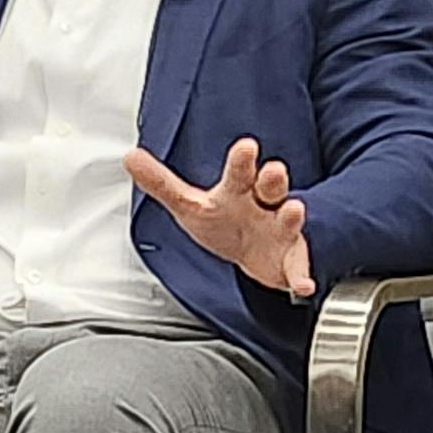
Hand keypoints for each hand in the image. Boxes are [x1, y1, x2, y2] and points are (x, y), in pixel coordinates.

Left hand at [122, 137, 314, 297]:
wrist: (257, 256)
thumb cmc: (225, 223)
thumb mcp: (190, 204)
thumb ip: (162, 183)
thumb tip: (130, 157)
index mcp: (239, 190)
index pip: (240, 171)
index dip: (243, 160)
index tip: (246, 146)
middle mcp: (264, 205)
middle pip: (271, 187)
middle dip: (273, 179)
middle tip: (273, 170)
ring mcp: (280, 231)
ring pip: (289, 220)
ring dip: (292, 216)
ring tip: (293, 211)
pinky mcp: (290, 261)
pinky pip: (297, 270)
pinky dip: (300, 278)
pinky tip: (302, 286)